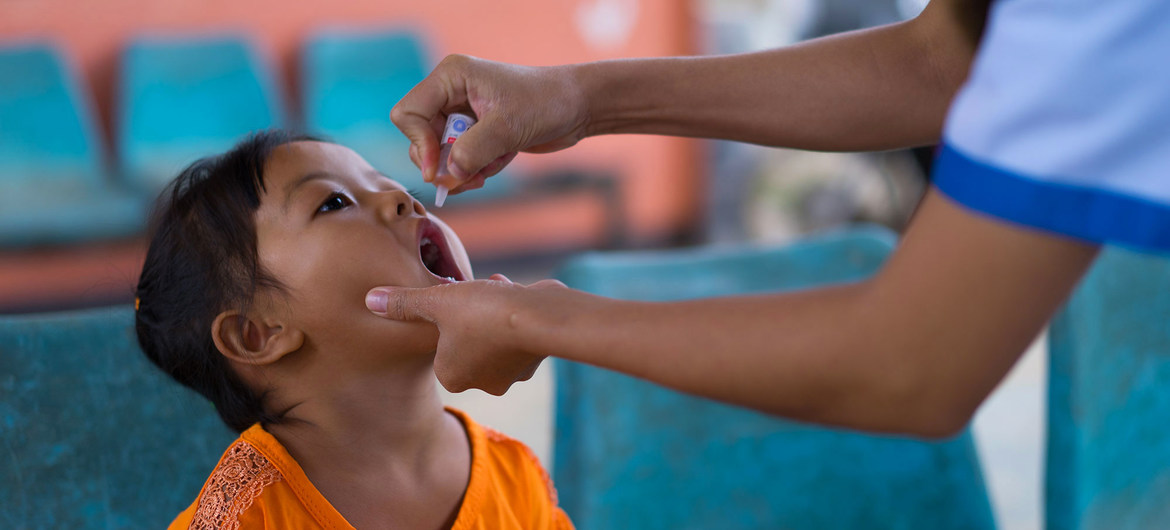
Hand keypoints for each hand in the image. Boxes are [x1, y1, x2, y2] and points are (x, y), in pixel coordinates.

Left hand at [365, 274, 568, 394]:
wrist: (536, 317)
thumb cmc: (480, 312)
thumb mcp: (436, 301)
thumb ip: (403, 303)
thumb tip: (369, 300)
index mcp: (451, 377)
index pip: (438, 349)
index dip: (443, 322)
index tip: (449, 303)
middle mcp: (481, 383)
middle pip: (466, 343)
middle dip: (469, 316)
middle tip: (471, 295)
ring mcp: (510, 374)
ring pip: (493, 337)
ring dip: (491, 311)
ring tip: (494, 287)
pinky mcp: (534, 360)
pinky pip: (516, 334)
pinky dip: (513, 314)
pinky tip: (515, 294)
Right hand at [391, 55, 590, 193]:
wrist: (578, 107)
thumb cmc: (545, 102)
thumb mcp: (507, 127)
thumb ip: (472, 151)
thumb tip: (448, 175)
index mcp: (451, 77)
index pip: (408, 114)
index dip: (419, 144)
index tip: (438, 170)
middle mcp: (451, 93)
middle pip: (421, 138)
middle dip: (445, 162)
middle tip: (472, 177)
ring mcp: (463, 113)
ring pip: (442, 154)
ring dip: (464, 169)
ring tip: (493, 167)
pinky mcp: (476, 131)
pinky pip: (462, 159)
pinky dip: (478, 168)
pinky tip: (503, 159)